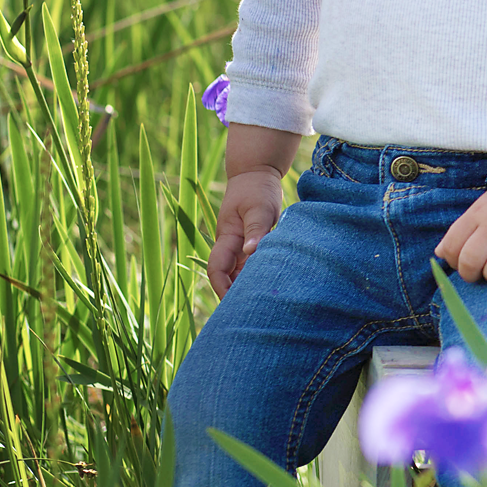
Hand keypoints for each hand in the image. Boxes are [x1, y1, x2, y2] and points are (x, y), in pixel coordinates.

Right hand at [208, 168, 284, 296]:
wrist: (257, 173)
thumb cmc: (257, 188)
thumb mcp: (259, 207)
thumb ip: (257, 229)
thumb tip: (251, 252)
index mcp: (227, 238)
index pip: (217, 269)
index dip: (222, 288)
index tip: (232, 305)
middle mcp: (231, 244)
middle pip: (226, 276)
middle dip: (233, 294)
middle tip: (249, 313)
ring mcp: (240, 244)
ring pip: (239, 271)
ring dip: (245, 285)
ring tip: (260, 303)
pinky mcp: (251, 241)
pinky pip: (250, 263)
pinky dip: (255, 273)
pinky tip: (268, 283)